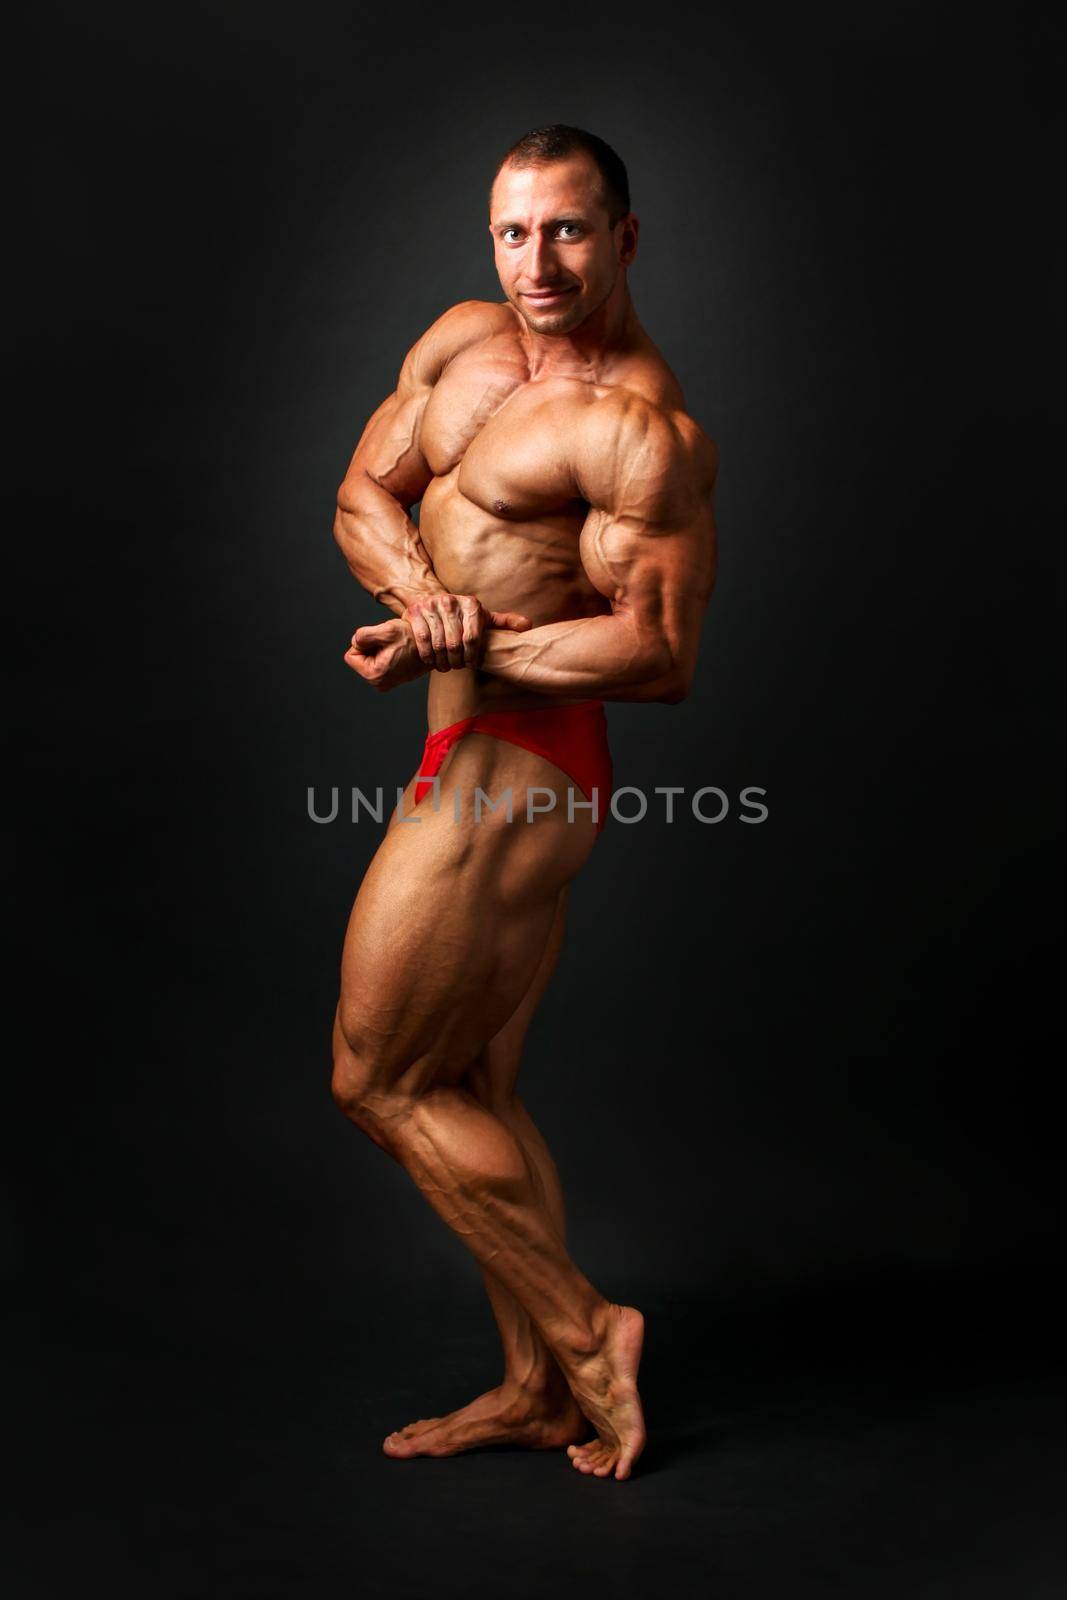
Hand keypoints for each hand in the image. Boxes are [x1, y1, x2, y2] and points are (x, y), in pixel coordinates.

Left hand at [343, 618, 428, 691]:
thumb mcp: (387, 631)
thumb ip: (363, 636)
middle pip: (359, 658)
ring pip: (369, 658)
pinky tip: (399, 652)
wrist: (435, 647)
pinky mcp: (391, 678)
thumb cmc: (414, 639)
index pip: (351, 655)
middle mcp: (379, 684)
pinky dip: (386, 653)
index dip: (363, 642)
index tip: (381, 641)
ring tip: (397, 647)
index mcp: (374, 675)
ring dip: (379, 648)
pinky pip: (379, 661)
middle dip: (371, 646)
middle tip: (391, 644)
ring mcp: (385, 682)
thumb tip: (355, 642)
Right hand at [402, 592, 531, 670]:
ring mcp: (431, 605)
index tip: (471, 665)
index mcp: (471, 604)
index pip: (473, 638)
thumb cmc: (463, 616)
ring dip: (442, 661)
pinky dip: (427, 655)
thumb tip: (528, 626)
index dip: (472, 656)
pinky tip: (431, 661)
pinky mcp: (415, 611)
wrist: (432, 603)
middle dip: (457, 661)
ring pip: (438, 643)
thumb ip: (504, 623)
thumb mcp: (484, 618)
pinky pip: (422, 639)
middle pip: (455, 643)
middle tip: (457, 668)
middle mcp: (450, 601)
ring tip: (445, 667)